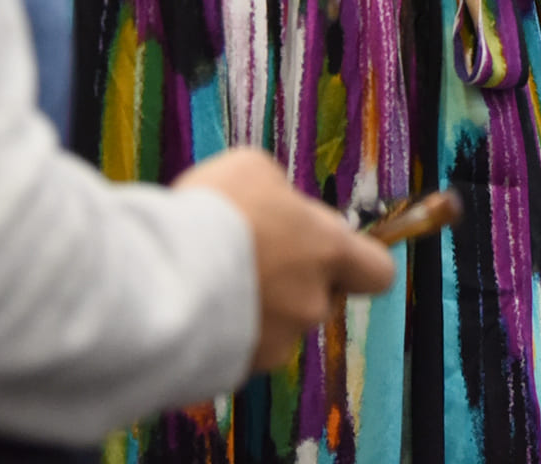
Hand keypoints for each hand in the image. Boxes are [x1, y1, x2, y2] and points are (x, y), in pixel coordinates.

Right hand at [179, 148, 396, 373]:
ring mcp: (277, 342)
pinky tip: (193, 304)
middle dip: (292, 280)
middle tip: (251, 254)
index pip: (376, 271)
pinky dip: (224, 331)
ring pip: (277, 324)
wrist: (164, 275)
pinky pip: (239, 347)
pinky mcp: (239, 370)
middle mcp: (312, 303)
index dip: (360, 263)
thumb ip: (280, 193)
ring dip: (255, 306)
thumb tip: (280, 209)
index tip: (335, 251)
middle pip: (319, 297)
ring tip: (210, 278)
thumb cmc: (216, 211)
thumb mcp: (254, 169)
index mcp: (329, 250)